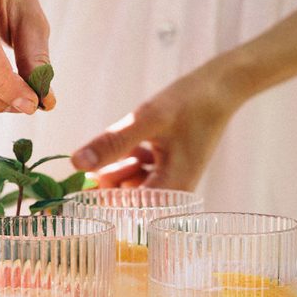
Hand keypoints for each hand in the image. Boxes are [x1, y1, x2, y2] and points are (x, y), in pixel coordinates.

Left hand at [70, 63, 241, 189]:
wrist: (221, 88)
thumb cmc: (190, 103)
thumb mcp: (146, 121)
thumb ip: (111, 143)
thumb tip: (75, 163)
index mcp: (170, 192)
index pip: (122, 208)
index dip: (103, 189)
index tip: (100, 162)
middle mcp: (172, 195)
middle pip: (124, 198)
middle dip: (115, 173)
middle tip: (129, 146)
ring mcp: (171, 183)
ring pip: (129, 184)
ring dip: (124, 163)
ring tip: (142, 141)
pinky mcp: (169, 171)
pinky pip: (140, 172)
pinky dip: (134, 157)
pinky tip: (146, 141)